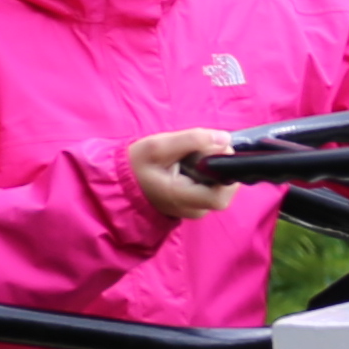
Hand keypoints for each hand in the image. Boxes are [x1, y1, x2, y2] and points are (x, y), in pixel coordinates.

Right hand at [127, 127, 242, 224]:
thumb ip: (192, 140)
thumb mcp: (159, 146)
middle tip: (201, 148)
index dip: (227, 172)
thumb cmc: (137, 165)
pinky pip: (212, 187)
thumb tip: (225, 139)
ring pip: (220, 187)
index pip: (221, 196)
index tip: (217, 149)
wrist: (121, 182)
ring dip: (214, 168)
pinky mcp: (196, 204)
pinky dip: (208, 172)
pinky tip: (191, 164)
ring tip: (191, 156)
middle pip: (225, 190)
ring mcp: (195, 209)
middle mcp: (193, 209)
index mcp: (182, 198)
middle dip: (220, 165)